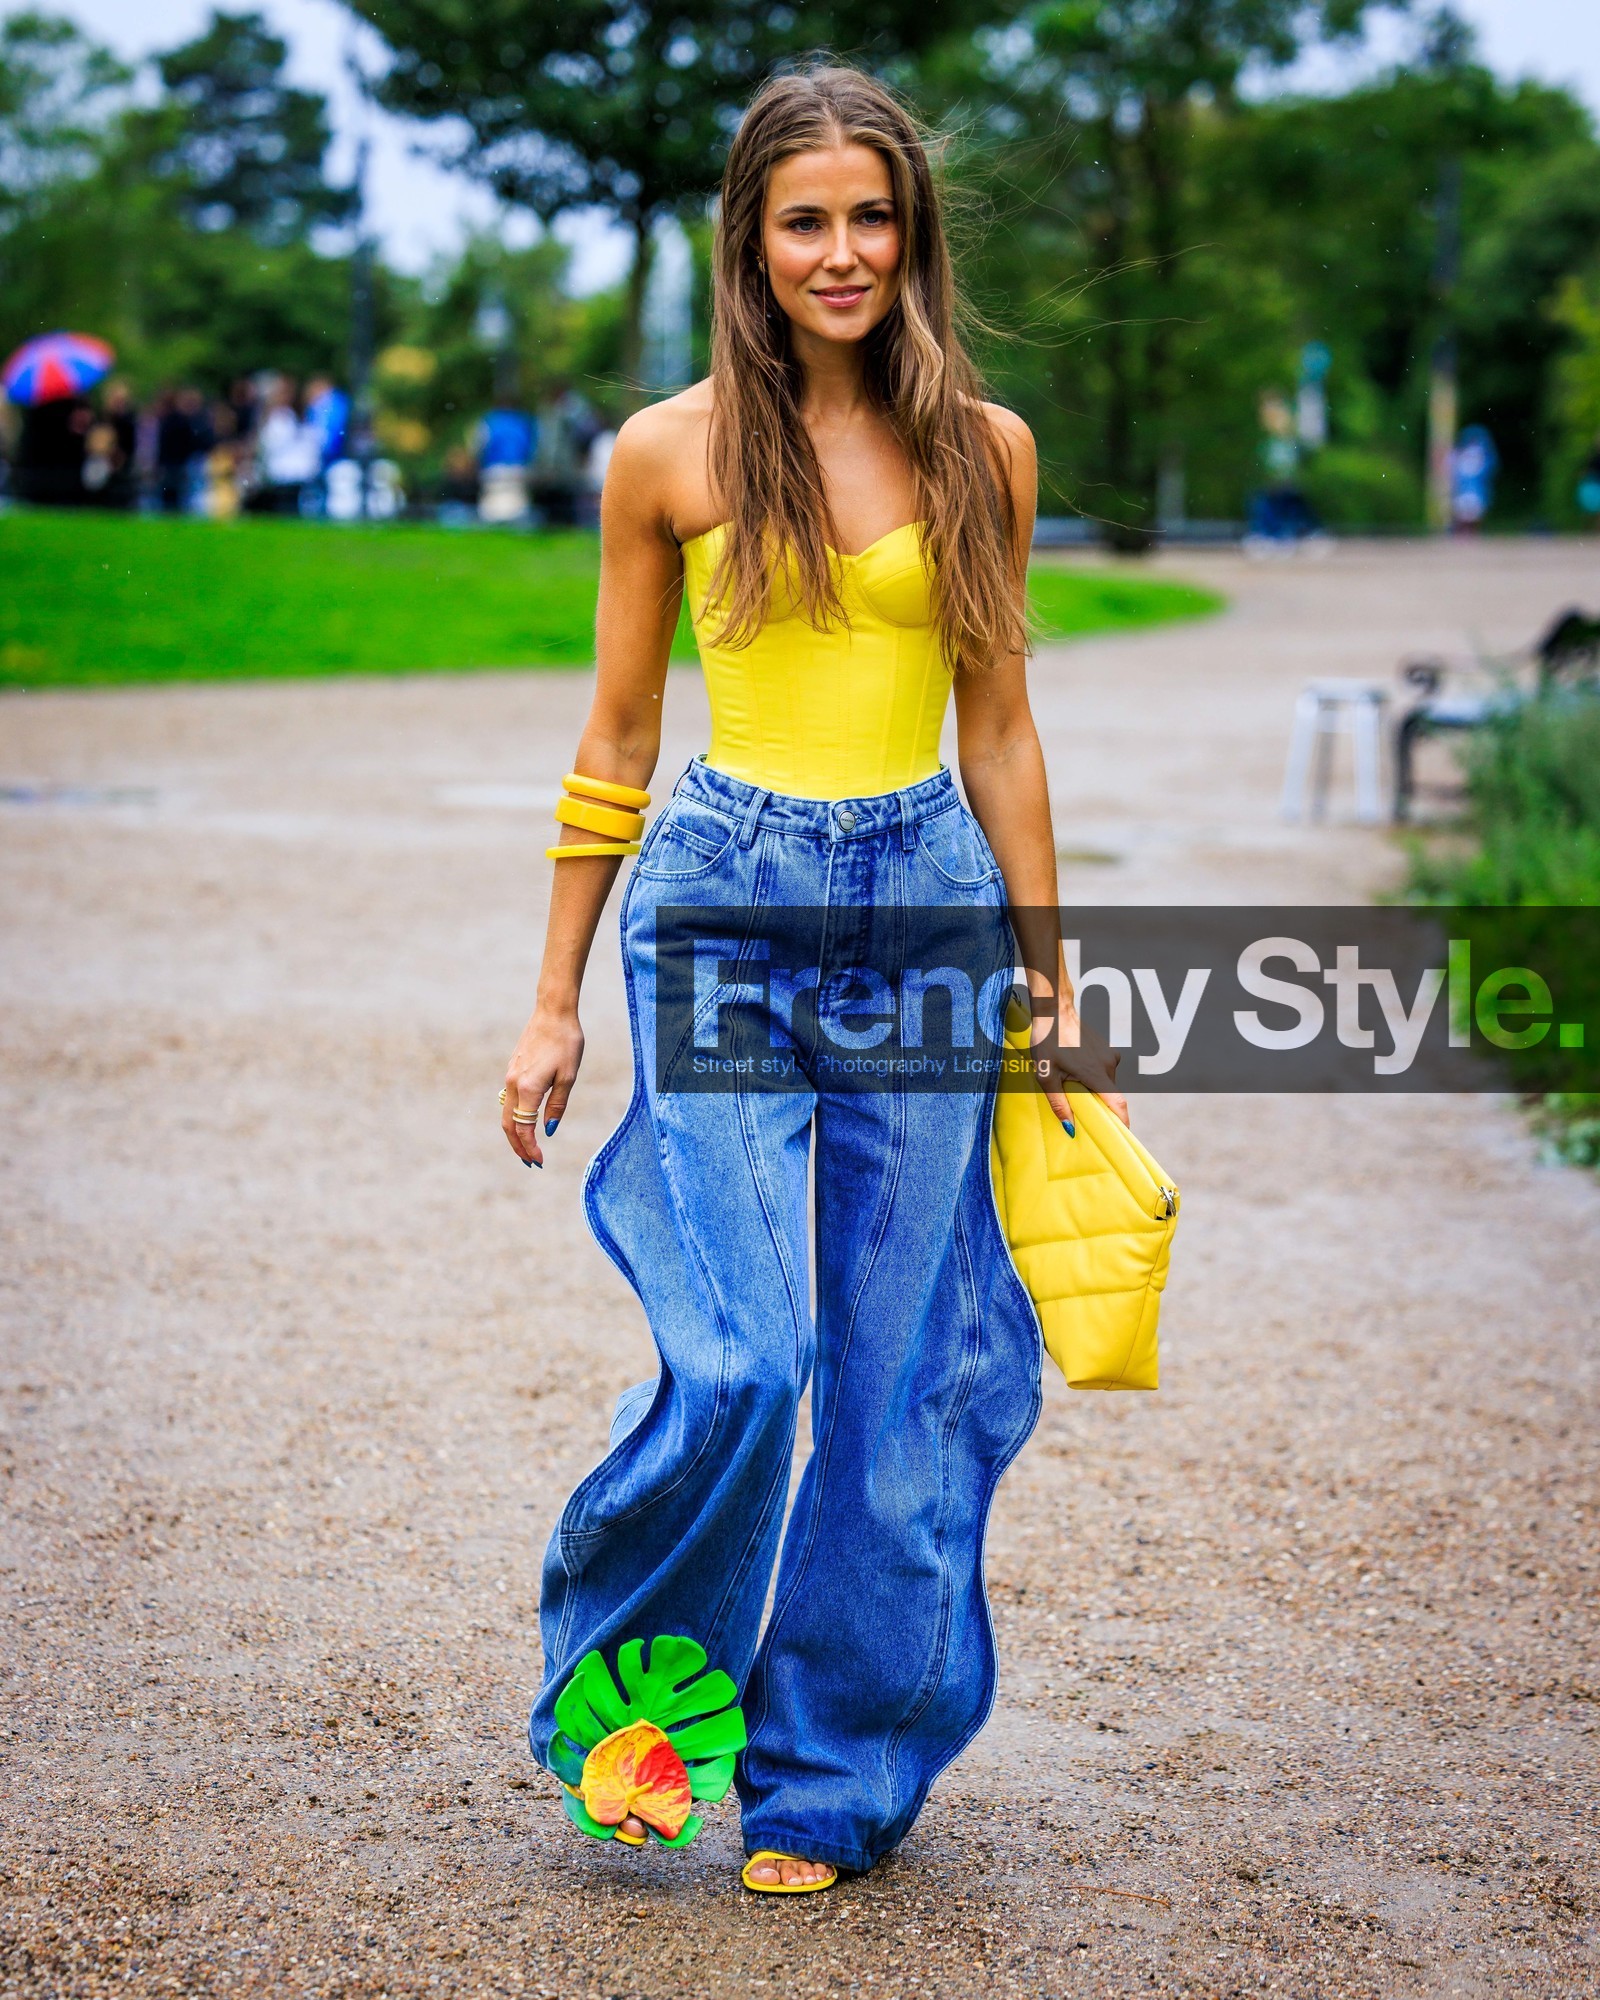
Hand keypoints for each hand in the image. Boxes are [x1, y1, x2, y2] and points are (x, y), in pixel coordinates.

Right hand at [501, 1005, 583, 1166]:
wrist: (553, 1013)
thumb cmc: (566, 1043)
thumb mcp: (568, 1077)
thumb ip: (557, 1105)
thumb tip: (548, 1130)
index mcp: (527, 1089)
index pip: (524, 1128)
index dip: (530, 1148)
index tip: (540, 1161)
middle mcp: (513, 1084)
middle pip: (508, 1125)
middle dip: (518, 1147)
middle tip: (531, 1162)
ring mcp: (509, 1076)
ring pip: (506, 1113)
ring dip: (515, 1133)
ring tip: (527, 1147)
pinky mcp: (512, 1069)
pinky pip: (508, 1100)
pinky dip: (514, 1117)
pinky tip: (526, 1122)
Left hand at [1030, 997, 1129, 1130]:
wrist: (1055, 1012)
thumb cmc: (1047, 1042)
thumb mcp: (1046, 1075)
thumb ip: (1058, 1103)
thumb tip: (1069, 1128)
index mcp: (1095, 1072)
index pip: (1117, 1102)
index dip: (1122, 1121)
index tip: (1122, 1136)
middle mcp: (1108, 1064)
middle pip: (1109, 1095)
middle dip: (1098, 1104)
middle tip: (1078, 1105)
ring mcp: (1110, 1056)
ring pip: (1106, 1083)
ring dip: (1093, 1088)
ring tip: (1070, 1080)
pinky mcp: (1108, 1050)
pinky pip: (1105, 1072)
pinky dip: (1094, 1077)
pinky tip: (1076, 1068)